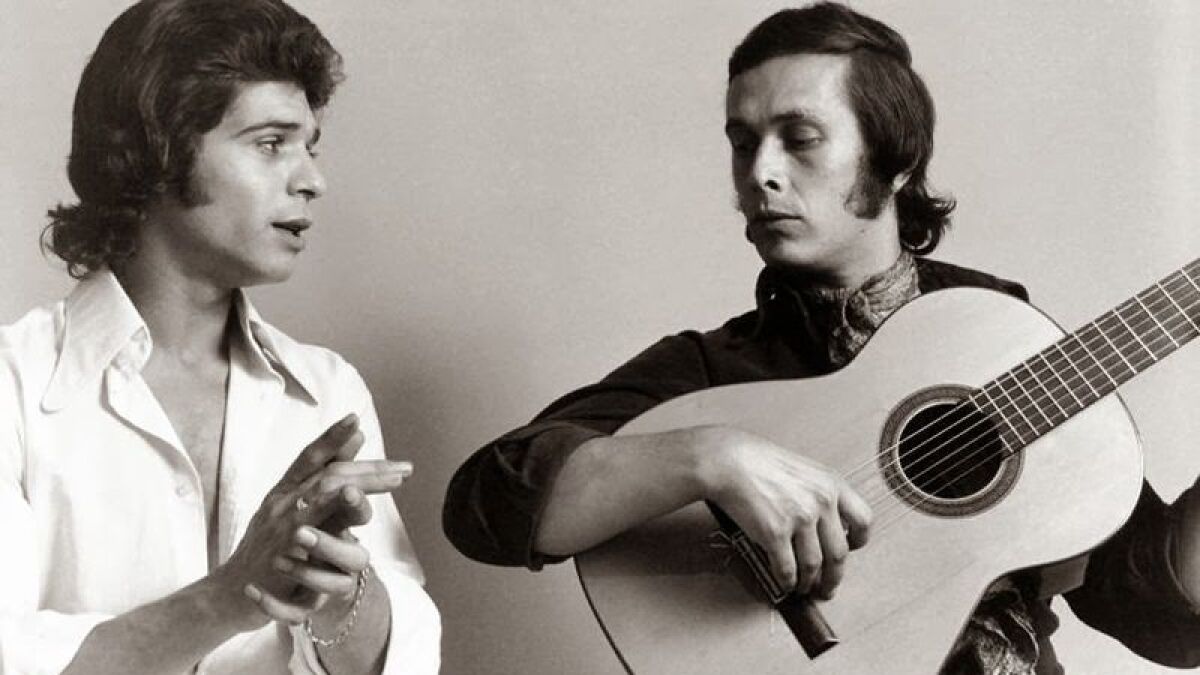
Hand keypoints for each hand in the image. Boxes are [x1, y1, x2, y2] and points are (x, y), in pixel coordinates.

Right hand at [210, 414, 408, 629]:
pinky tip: (360, 510)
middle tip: (404, 469)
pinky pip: (319, 537)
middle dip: (369, 468)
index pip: (309, 458)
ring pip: (325, 495)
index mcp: (283, 492)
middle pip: (329, 475)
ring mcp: (284, 528)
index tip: (356, 420)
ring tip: (394, 481)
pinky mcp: (287, 556)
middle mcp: (283, 504)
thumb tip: (355, 440)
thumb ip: (321, 480)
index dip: (331, 437)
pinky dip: (338, 522)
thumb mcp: (291, 510)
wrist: (233, 593)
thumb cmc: (270, 548)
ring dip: (362, 485)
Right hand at [697, 425, 870, 599]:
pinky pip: (787, 568)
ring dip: (809, 583)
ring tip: (803, 588)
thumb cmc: (758, 461)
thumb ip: (819, 494)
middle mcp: (821, 502)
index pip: (863, 520)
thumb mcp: (803, 470)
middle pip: (839, 553)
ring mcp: (800, 519)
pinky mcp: (775, 533)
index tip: (850, 550)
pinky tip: (785, 583)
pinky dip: (787, 581)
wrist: (727, 461)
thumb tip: (823, 527)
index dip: (859, 542)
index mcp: (832, 484)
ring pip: (813, 566)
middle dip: (833, 577)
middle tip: (827, 587)